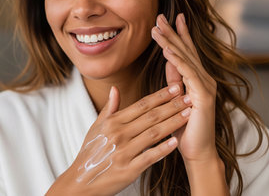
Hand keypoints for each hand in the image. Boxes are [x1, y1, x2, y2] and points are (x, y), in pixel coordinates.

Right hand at [47, 84, 191, 195]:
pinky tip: (175, 141)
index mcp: (112, 122)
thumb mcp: (96, 127)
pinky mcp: (128, 170)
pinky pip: (149, 157)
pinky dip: (163, 149)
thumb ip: (109, 108)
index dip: (160, 96)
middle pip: (151, 117)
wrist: (81, 181)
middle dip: (172, 106)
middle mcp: (119, 135)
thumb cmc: (90, 152)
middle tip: (188, 97)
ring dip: (173, 123)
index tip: (174, 87)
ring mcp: (124, 152)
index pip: (141, 105)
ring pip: (154, 134)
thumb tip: (115, 89)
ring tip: (188, 114)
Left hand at [151, 13, 217, 163]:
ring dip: (171, 42)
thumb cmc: (185, 127)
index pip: (187, 51)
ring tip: (158, 28)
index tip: (170, 18)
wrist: (196, 151)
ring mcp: (206, 86)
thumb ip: (174, 79)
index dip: (179, 34)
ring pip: (186, 59)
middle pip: (186, 50)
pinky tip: (168, 50)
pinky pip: (188, 74)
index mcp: (197, 79)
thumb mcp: (175, 98)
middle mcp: (204, 79)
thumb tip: (168, 61)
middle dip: (173, 32)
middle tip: (160, 16)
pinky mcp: (204, 96)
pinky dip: (178, 61)